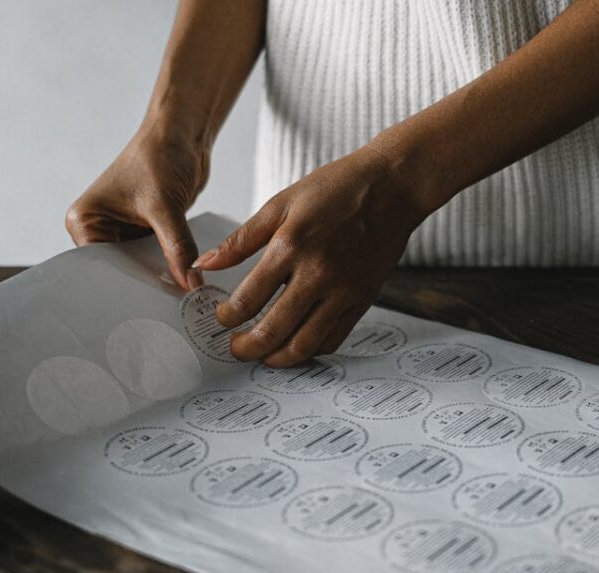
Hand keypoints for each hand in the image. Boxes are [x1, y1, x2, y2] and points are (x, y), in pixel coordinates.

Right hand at [65, 122, 209, 289]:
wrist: (182, 134)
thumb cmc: (160, 154)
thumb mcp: (166, 206)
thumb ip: (177, 248)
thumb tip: (190, 283)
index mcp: (84, 220)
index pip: (100, 268)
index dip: (125, 285)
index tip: (148, 305)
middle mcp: (99, 229)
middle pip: (120, 271)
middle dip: (144, 284)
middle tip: (167, 306)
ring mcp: (122, 232)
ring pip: (141, 268)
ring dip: (160, 277)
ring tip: (178, 298)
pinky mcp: (146, 232)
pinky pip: (158, 259)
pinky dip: (171, 267)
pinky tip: (185, 281)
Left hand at [193, 145, 425, 366]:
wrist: (393, 187)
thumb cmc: (336, 188)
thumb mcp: (281, 204)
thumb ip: (241, 240)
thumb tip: (205, 264)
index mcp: (290, 246)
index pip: (248, 299)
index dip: (228, 317)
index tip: (222, 319)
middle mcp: (318, 274)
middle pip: (273, 330)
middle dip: (246, 348)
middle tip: (236, 348)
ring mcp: (343, 291)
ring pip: (304, 344)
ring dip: (277, 358)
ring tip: (264, 355)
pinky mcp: (362, 300)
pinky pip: (333, 339)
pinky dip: (311, 350)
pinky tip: (296, 344)